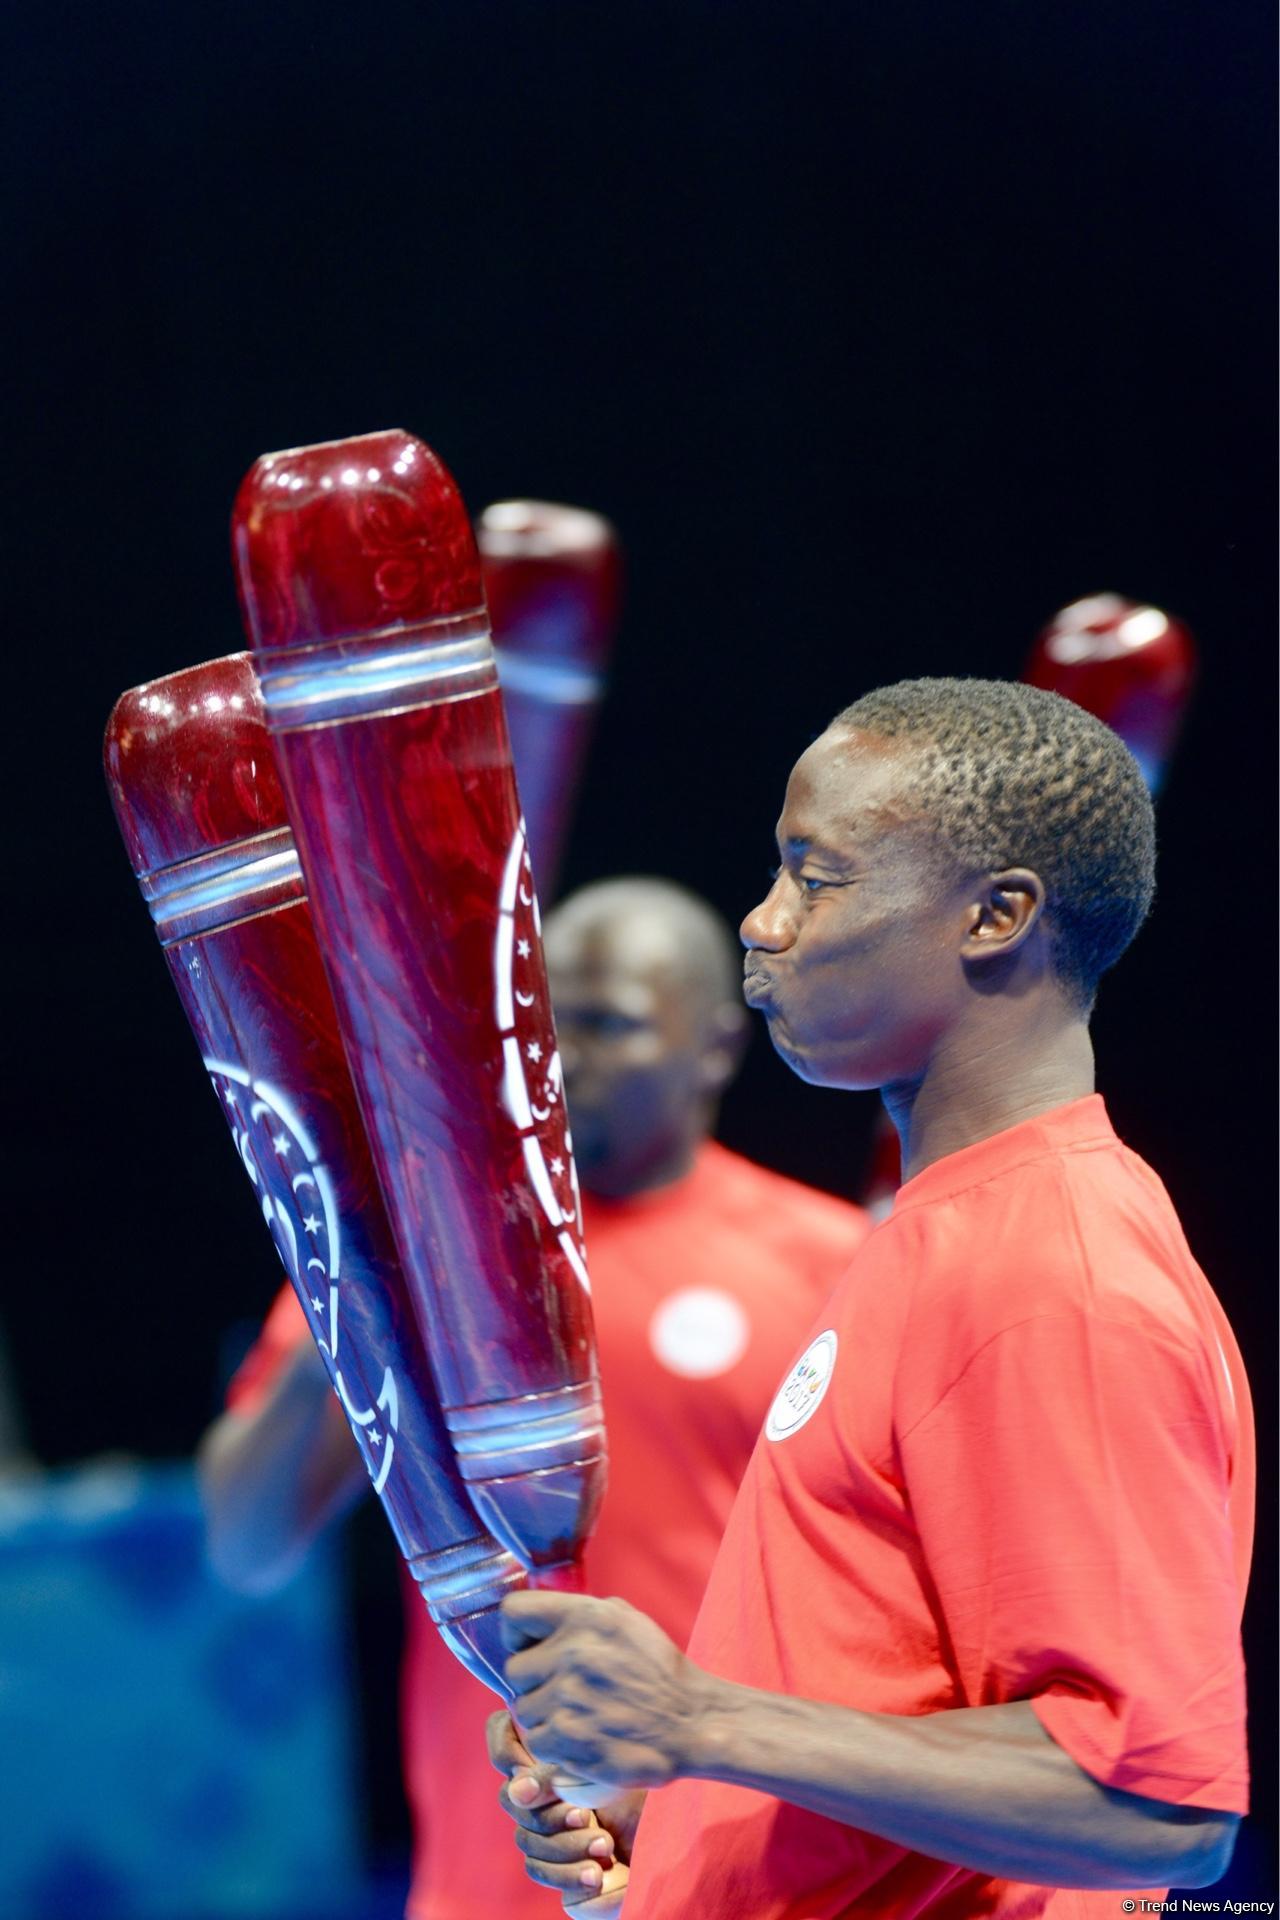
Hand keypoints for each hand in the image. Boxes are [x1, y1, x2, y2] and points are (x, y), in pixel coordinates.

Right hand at [487, 1707, 639, 1912]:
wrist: (684, 1829)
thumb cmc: (650, 1783)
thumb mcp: (609, 1767)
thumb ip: (561, 1768)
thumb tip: (518, 1787)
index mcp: (552, 1752)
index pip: (504, 1741)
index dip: (505, 1749)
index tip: (527, 1765)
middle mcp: (544, 1790)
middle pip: (509, 1800)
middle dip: (547, 1813)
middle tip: (585, 1816)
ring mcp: (549, 1829)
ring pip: (525, 1839)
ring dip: (563, 1846)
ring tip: (604, 1846)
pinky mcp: (558, 1867)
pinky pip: (538, 1870)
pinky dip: (566, 1874)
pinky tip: (597, 1873)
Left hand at [500, 1590, 715, 1794]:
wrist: (692, 1722)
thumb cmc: (658, 1670)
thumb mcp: (625, 1619)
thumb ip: (578, 1613)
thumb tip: (538, 1620)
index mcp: (585, 1616)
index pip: (513, 1613)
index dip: (517, 1634)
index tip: (532, 1648)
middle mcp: (573, 1652)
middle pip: (514, 1669)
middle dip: (535, 1681)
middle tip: (562, 1690)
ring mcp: (568, 1697)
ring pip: (522, 1708)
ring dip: (544, 1715)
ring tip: (578, 1714)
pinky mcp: (569, 1738)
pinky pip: (535, 1740)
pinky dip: (554, 1744)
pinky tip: (581, 1736)